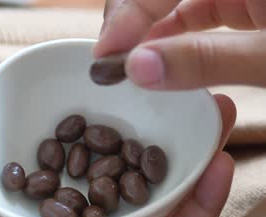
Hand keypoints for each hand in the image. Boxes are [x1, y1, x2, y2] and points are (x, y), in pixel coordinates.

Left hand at [0, 95, 235, 216]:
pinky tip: (217, 165)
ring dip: (191, 156)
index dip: (103, 117)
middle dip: (156, 130)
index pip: (81, 152)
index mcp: (50, 203)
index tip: (123, 84)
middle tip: (179, 92)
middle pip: (126, 168)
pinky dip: (203, 204)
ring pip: (162, 196)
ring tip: (214, 113)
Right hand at [95, 0, 265, 89]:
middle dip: (131, 19)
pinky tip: (166, 61)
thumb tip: (138, 69)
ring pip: (181, 3)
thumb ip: (208, 59)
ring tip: (133, 66)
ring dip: (152, 32)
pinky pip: (204, 14)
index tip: (105, 54)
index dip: (126, 13)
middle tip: (112, 57)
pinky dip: (180, 38)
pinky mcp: (253, 9)